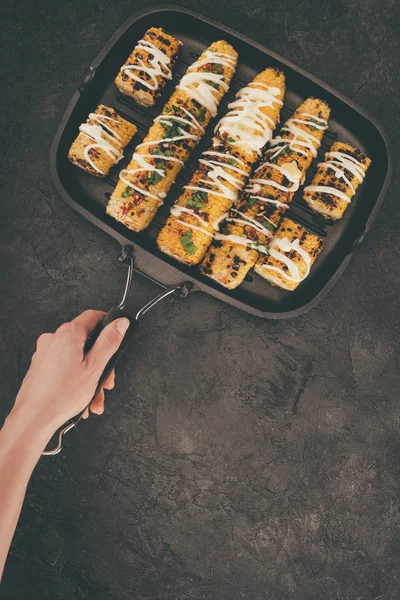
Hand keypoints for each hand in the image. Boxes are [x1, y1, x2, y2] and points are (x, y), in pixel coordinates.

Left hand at [10, 310, 129, 436]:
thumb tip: (120, 324)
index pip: (93, 316)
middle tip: (106, 381)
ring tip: (93, 398)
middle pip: (86, 342)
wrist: (34, 418)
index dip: (108, 324)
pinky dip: (75, 380)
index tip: (116, 333)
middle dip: (100, 363)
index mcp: (68, 334)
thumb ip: (109, 342)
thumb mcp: (95, 367)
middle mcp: (54, 339)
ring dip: (90, 377)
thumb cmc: (61, 396)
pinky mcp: (41, 366)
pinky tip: (81, 399)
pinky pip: (65, 368)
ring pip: (76, 358)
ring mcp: (45, 353)